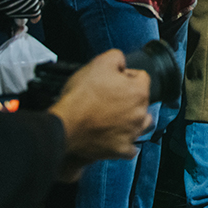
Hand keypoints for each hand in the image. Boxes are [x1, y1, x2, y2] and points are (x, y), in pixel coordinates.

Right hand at [49, 50, 151, 180]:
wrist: (65, 125)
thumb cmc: (82, 96)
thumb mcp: (100, 62)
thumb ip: (117, 58)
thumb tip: (122, 64)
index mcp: (139, 91)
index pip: (141, 77)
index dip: (125, 76)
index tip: (111, 80)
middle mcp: (140, 113)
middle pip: (141, 101)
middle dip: (128, 97)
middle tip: (109, 98)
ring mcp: (131, 133)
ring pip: (141, 124)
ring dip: (132, 120)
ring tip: (116, 118)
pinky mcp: (120, 150)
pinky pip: (130, 148)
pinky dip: (125, 143)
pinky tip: (116, 138)